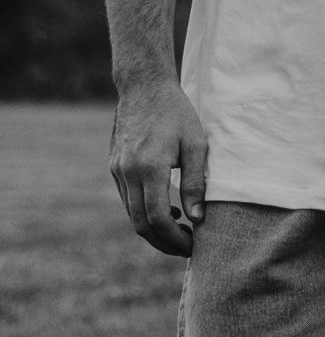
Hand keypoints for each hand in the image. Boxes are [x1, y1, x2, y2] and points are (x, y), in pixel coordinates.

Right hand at [110, 80, 206, 255]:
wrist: (144, 88)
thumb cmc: (177, 113)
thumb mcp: (196, 143)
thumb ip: (196, 182)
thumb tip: (198, 218)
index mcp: (149, 167)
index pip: (157, 217)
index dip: (174, 238)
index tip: (193, 246)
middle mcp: (128, 173)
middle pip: (140, 223)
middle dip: (163, 242)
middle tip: (187, 248)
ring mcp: (118, 171)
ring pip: (131, 215)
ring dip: (154, 229)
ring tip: (181, 231)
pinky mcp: (115, 168)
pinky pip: (128, 200)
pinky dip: (145, 212)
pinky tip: (167, 209)